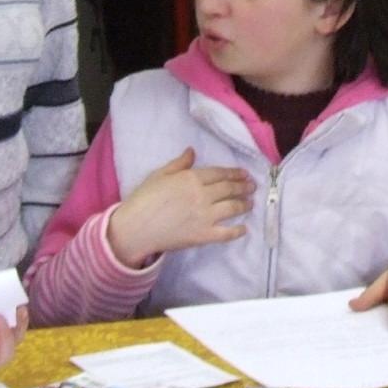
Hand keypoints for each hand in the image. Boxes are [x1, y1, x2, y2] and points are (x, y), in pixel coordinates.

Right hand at [106, 149, 254, 268]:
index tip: (244, 174)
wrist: (135, 228)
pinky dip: (238, 231)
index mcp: (191, 178)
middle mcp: (202, 195)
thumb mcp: (159, 175)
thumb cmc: (143, 199)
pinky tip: (244, 229)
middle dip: (243, 187)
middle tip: (252, 187)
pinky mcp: (203, 235)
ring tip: (251, 203)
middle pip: (229, 189)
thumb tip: (192, 151)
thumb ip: (179, 163)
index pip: (219, 173)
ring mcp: (205, 216)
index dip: (234, 173)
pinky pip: (226, 233)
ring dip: (244, 204)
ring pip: (232, 208)